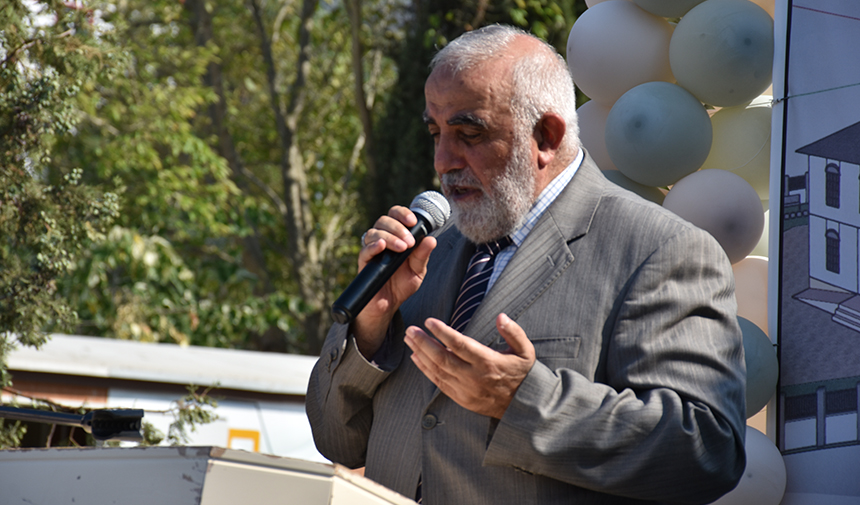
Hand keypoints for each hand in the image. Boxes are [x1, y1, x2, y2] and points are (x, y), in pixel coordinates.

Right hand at [352, 206, 436, 358]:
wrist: (388, 305)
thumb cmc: (402, 285)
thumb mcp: (418, 270)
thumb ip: (423, 255)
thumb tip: (432, 239)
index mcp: (396, 236)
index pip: (395, 215)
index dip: (402, 213)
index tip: (412, 221)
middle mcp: (382, 239)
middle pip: (383, 220)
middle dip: (398, 228)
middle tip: (409, 242)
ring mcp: (372, 250)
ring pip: (374, 232)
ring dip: (390, 237)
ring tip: (402, 249)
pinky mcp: (364, 263)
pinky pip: (364, 250)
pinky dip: (373, 246)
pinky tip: (382, 247)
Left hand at [404, 314, 535, 418]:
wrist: (523, 407)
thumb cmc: (522, 374)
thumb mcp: (526, 351)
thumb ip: (514, 332)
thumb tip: (501, 316)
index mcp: (488, 362)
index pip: (460, 344)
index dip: (442, 332)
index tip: (429, 321)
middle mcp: (474, 377)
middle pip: (442, 358)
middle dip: (424, 342)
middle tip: (411, 330)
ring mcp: (465, 389)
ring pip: (438, 370)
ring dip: (421, 354)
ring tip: (409, 340)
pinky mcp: (461, 399)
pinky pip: (439, 383)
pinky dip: (425, 370)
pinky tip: (416, 358)